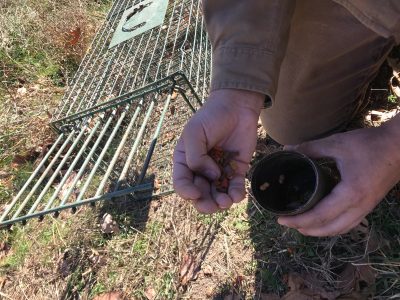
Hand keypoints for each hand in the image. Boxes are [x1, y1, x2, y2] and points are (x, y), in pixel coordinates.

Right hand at [173, 89, 263, 213]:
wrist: (237, 107)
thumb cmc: (211, 117)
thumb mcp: (195, 132)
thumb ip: (196, 156)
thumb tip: (211, 175)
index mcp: (185, 161)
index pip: (182, 183)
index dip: (186, 192)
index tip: (195, 194)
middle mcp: (200, 170)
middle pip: (199, 194)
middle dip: (205, 203)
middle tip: (213, 206)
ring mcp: (218, 171)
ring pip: (217, 194)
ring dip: (220, 202)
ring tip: (226, 202)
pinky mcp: (236, 171)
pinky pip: (235, 188)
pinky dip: (236, 195)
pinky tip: (237, 196)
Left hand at [278, 125, 399, 236]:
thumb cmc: (369, 143)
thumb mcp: (336, 143)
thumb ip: (310, 148)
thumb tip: (287, 150)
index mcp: (350, 193)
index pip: (320, 216)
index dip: (299, 221)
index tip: (281, 219)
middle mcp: (360, 206)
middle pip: (330, 229)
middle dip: (307, 230)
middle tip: (288, 224)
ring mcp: (367, 207)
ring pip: (342, 229)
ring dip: (321, 232)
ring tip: (302, 226)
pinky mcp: (370, 204)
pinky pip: (350, 223)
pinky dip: (334, 227)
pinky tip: (324, 221)